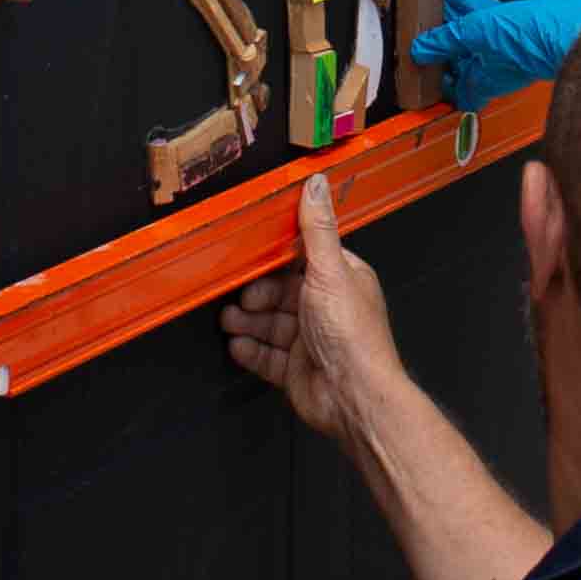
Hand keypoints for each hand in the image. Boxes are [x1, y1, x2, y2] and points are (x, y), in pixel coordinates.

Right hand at [222, 174, 404, 442]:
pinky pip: (266, 356)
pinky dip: (250, 350)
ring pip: (270, 324)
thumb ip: (317, 229)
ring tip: (227, 321)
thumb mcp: (330, 271)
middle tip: (238, 298)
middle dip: (255, 294)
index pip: (302, 259)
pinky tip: (236, 346)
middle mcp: (326, 308)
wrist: (353, 397)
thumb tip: (316, 183)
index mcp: (341, 279)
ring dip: (247, 322)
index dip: (274, 258)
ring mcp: (310, 341)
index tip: (248, 254)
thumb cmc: (349, 334)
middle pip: (280, 293)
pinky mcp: (296, 369)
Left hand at [412, 0, 580, 109]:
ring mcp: (511, 44)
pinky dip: (473, 8)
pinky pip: (490, 17)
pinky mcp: (522, 23)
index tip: (428, 75)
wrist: (572, 23)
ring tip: (438, 8)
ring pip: (476, 36)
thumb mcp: (476, 36)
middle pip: (466, 59)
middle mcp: (500, 65)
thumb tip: (421, 49)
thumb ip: (447, 41)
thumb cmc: (532, 42)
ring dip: (457, 23)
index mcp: (487, 79)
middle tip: (426, 35)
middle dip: (446, 47)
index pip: (464, 93)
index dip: (447, 87)